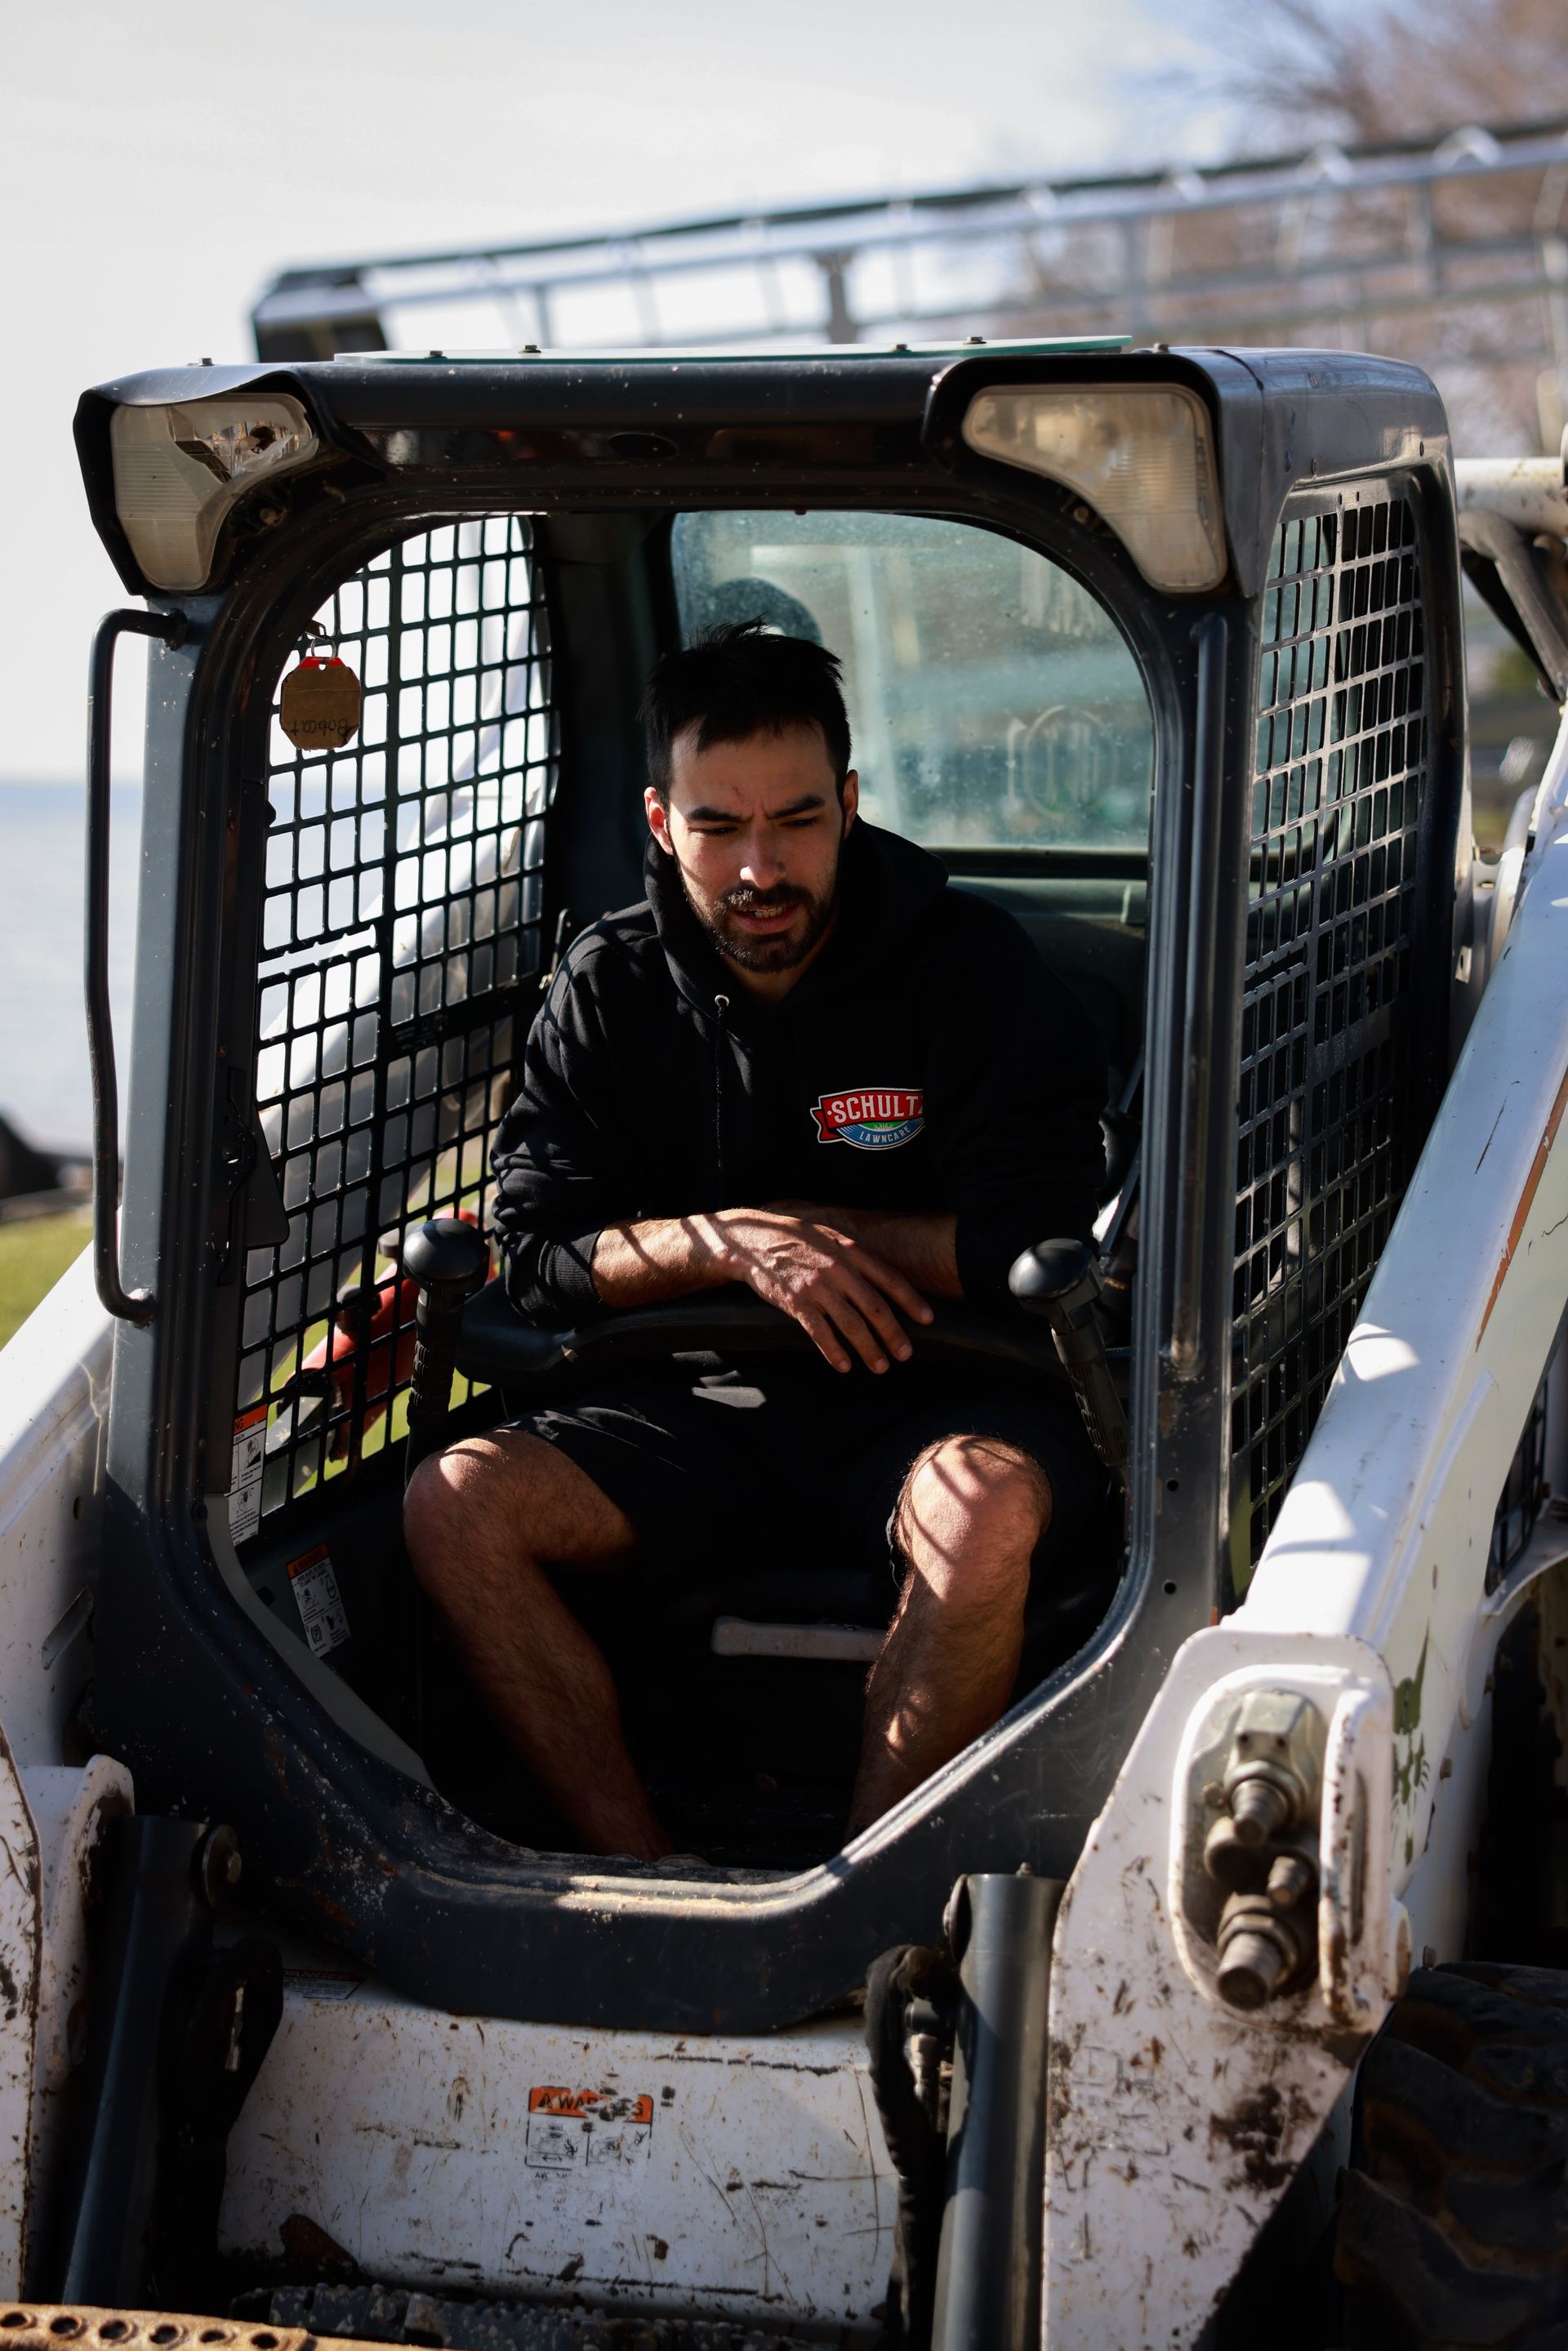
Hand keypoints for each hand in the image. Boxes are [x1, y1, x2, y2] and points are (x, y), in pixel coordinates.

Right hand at [708, 1209, 933, 1373]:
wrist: (753, 1241)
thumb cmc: (795, 1240)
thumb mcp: (830, 1238)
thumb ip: (855, 1256)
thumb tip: (882, 1278)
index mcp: (851, 1252)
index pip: (891, 1279)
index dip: (912, 1301)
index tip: (928, 1320)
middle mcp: (839, 1269)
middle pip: (876, 1308)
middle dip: (894, 1335)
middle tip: (905, 1354)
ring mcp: (818, 1287)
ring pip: (853, 1325)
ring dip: (870, 1350)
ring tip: (880, 1367)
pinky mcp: (796, 1302)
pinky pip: (821, 1333)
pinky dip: (835, 1352)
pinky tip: (845, 1366)